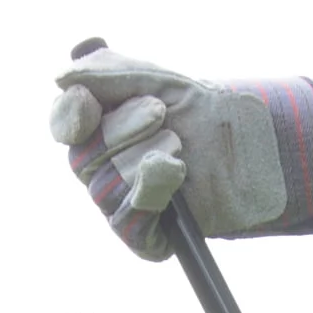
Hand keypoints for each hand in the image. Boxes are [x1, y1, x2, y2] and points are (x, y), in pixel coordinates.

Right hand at [49, 47, 305, 259]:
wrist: (251, 148)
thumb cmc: (204, 114)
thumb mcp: (158, 80)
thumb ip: (109, 74)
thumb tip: (61, 77)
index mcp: (99, 129)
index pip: (65, 125)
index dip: (70, 116)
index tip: (88, 102)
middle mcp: (102, 171)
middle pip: (84, 157)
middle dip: (123, 129)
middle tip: (161, 113)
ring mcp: (121, 206)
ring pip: (106, 190)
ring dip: (145, 158)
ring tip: (179, 145)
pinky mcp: (145, 238)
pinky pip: (129, 223)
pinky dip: (152, 191)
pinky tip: (176, 174)